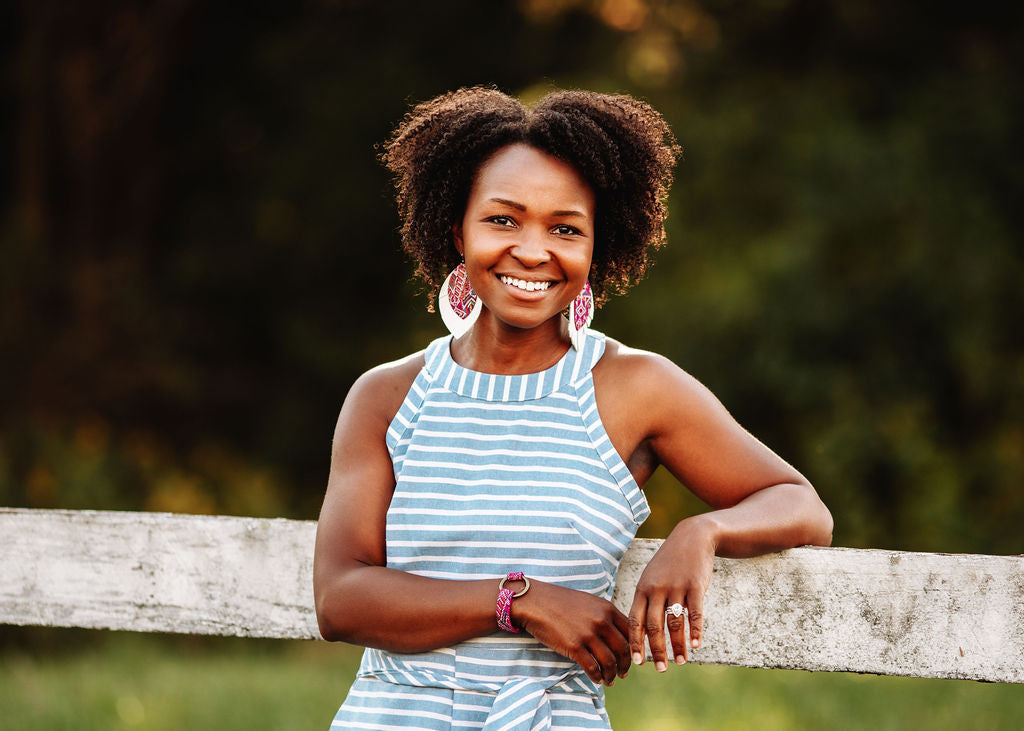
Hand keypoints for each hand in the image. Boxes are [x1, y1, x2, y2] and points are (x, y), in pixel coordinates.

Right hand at [514, 580, 631, 685]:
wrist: (536, 602)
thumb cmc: (560, 602)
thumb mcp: (589, 602)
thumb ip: (605, 616)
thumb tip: (617, 635)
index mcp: (607, 609)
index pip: (630, 632)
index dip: (634, 648)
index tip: (633, 658)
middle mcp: (601, 621)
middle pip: (623, 649)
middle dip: (625, 665)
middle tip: (623, 673)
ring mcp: (588, 634)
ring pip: (609, 661)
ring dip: (612, 674)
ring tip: (610, 680)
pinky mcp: (574, 646)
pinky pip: (592, 667)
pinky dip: (597, 677)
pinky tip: (597, 679)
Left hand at [628, 516, 715, 669]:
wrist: (692, 538)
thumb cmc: (669, 563)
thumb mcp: (651, 577)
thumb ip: (645, 601)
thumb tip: (640, 631)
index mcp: (643, 588)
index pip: (635, 620)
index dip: (636, 643)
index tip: (638, 662)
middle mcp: (657, 589)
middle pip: (654, 626)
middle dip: (656, 651)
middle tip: (660, 669)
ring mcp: (676, 587)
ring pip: (675, 623)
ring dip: (678, 645)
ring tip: (681, 661)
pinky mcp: (695, 585)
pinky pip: (695, 613)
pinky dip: (695, 631)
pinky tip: (696, 645)